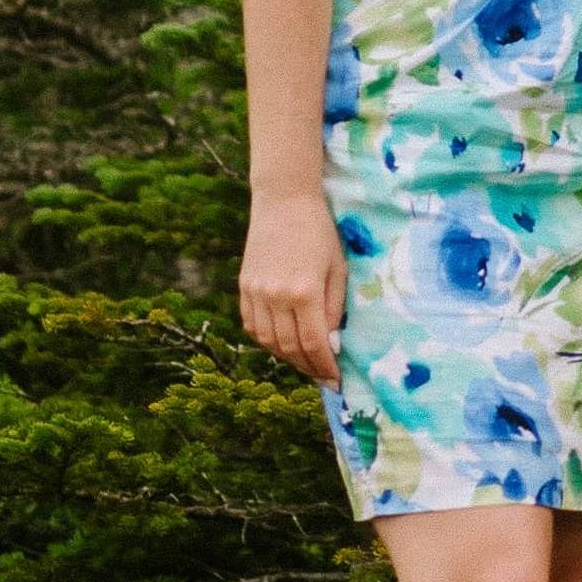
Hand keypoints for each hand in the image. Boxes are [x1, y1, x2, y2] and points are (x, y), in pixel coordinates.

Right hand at [239, 192, 346, 387]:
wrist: (284, 201)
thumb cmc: (320, 232)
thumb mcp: (338, 268)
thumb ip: (334, 308)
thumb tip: (331, 343)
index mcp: (304, 292)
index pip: (314, 343)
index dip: (325, 367)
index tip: (336, 380)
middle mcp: (275, 296)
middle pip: (289, 348)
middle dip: (308, 367)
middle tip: (324, 376)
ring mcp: (255, 292)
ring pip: (267, 341)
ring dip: (287, 358)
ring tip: (306, 363)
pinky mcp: (244, 286)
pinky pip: (252, 325)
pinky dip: (266, 341)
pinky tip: (282, 344)